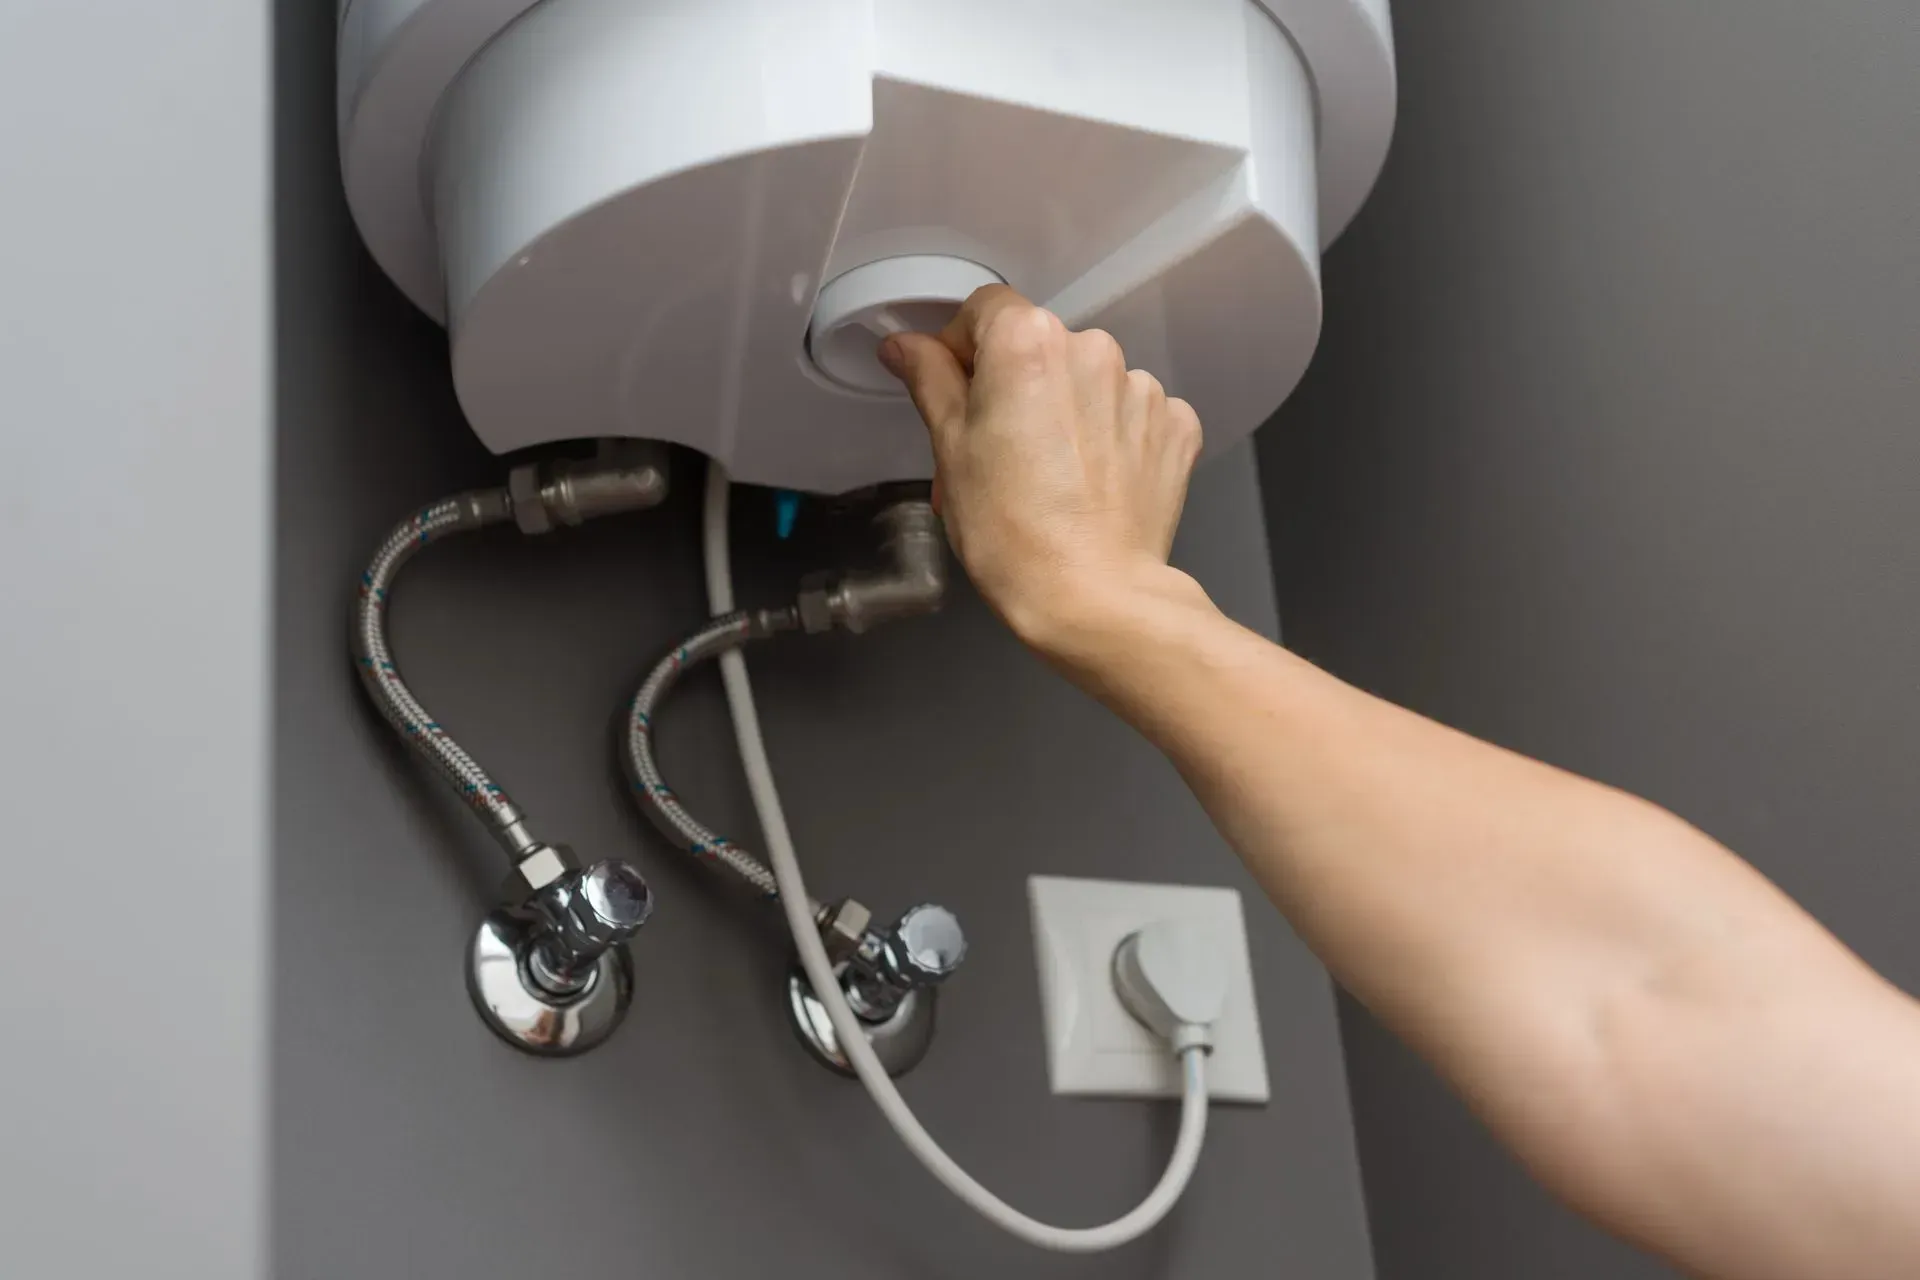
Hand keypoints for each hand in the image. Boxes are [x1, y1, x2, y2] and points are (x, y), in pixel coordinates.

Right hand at [878, 285, 1205, 650]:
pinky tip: (1094, 483)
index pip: (985, 310)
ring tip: (1052, 477)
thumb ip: (929, 379)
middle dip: (1017, 386)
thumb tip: (905, 346)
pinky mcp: (1175, 427)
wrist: (1093, 596)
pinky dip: (1114, 437)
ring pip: (1089, 381)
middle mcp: (1092, 349)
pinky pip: (1133, 414)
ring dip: (1069, 411)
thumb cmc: (1011, 530)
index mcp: (1027, 343)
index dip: (962, 348)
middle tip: (999, 451)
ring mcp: (1142, 388)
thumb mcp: (950, 449)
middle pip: (1041, 347)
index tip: (955, 393)